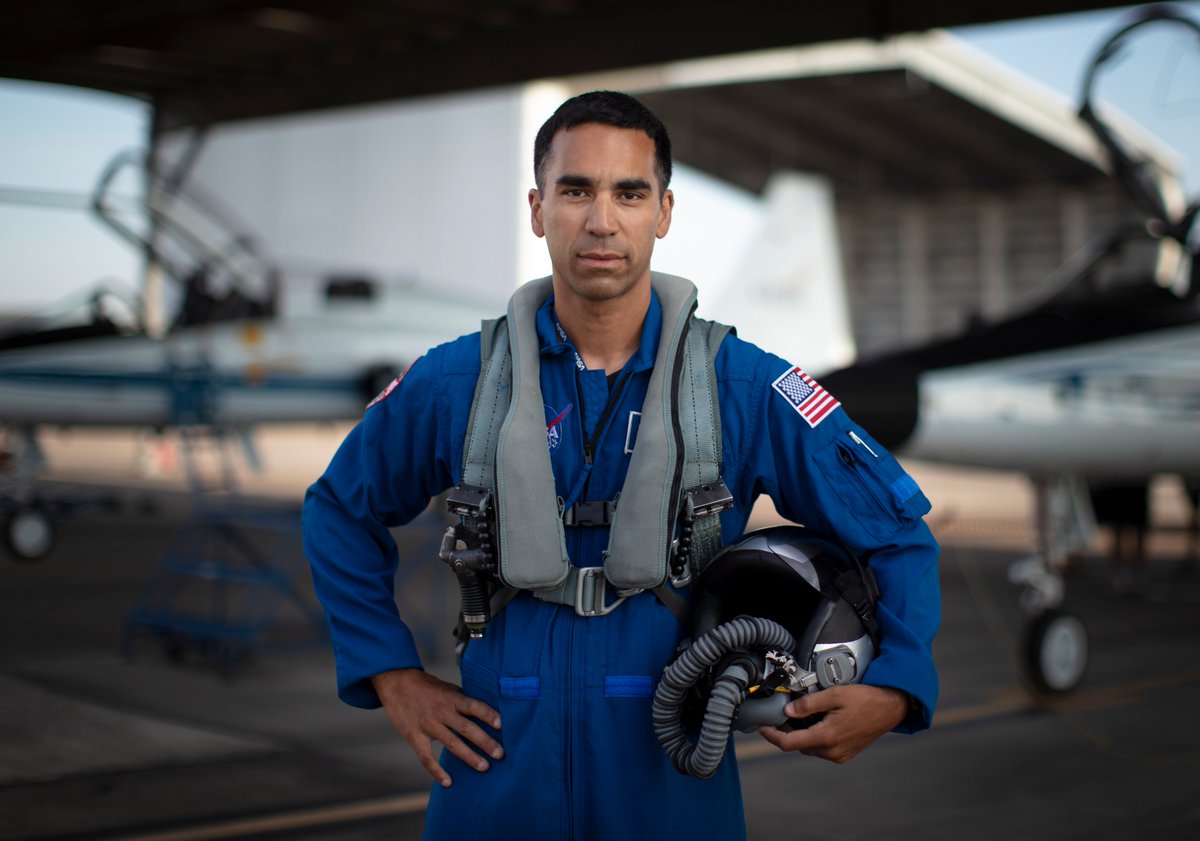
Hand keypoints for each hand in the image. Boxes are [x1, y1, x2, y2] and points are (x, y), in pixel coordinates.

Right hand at [371, 668, 502, 787]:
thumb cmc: (427, 687)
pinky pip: (426, 757)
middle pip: (466, 728)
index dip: (488, 714)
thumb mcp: (447, 688)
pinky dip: (437, 771)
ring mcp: (428, 725)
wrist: (396, 684)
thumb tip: (485, 712)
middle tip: (500, 754)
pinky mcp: (414, 737)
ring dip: (469, 757)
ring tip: (484, 767)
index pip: (473, 706)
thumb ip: (462, 701)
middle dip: (485, 742)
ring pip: (451, 744)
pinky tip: (448, 782)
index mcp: (451, 698)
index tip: (502, 724)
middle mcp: (441, 712)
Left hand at [757, 684, 907, 764]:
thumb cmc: (866, 699)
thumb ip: (809, 704)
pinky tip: (815, 721)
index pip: (789, 743)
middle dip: (786, 731)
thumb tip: (788, 711)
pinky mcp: (845, 754)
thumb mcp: (835, 694)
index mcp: (827, 737)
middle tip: (780, 714)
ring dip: (800, 734)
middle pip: (798, 745)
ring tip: (797, 715)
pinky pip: (822, 748)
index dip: (771, 735)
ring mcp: (840, 755)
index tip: (761, 727)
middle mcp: (832, 751)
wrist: (891, 708)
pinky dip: (813, 736)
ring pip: (809, 747)